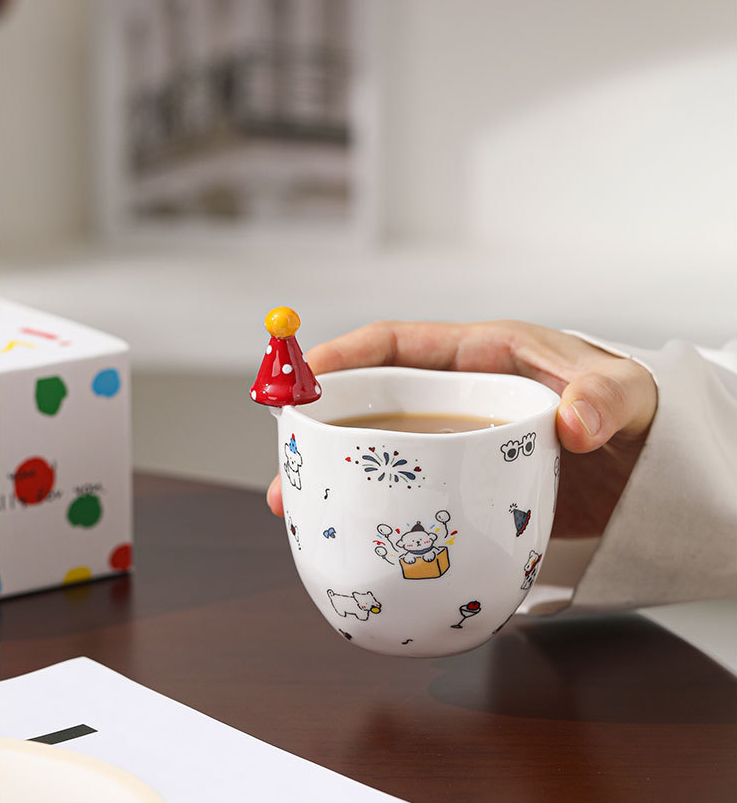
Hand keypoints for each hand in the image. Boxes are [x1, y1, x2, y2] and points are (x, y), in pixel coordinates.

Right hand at [266, 320, 656, 537]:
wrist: (654, 470)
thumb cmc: (635, 408)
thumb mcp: (629, 392)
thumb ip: (606, 397)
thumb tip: (573, 421)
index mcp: (482, 356)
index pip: (397, 346)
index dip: (344, 356)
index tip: (303, 377)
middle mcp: (460, 399)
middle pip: (374, 404)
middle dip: (323, 426)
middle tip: (289, 460)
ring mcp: (460, 445)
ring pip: (385, 453)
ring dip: (339, 475)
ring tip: (300, 507)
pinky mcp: (469, 486)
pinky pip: (413, 493)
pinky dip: (381, 511)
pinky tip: (360, 536)